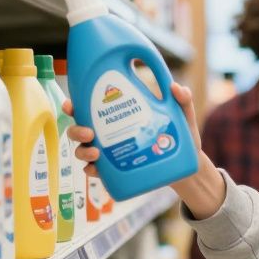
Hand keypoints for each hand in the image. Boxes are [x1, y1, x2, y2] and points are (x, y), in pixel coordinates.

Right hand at [64, 82, 201, 176]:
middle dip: (76, 130)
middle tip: (88, 132)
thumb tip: (177, 87)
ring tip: (95, 153)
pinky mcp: (117, 169)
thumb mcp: (183, 116)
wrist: (188, 165)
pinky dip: (92, 170)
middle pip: (81, 128)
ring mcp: (112, 151)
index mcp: (120, 113)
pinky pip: (97, 170)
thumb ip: (182, 100)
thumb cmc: (182, 135)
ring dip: (83, 151)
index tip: (71, 105)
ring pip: (85, 150)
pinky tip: (94, 169)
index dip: (75, 104)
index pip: (92, 106)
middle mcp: (111, 131)